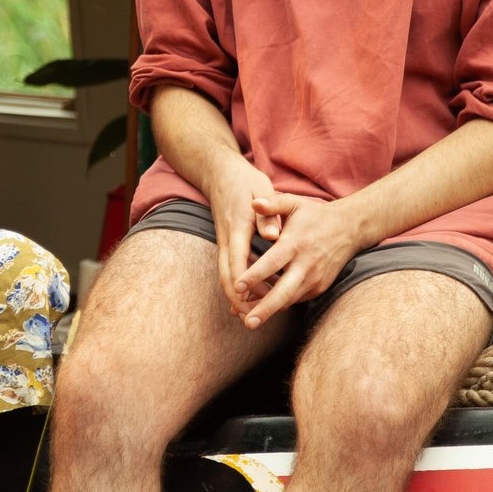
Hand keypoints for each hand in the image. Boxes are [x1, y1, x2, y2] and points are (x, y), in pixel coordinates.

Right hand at [206, 160, 280, 313]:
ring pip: (226, 273)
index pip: (237, 261)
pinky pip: (230, 267)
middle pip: (227, 274)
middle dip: (236, 298)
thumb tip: (272, 237)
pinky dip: (238, 283)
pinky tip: (250, 296)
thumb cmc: (245, 181)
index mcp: (237, 228)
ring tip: (249, 314)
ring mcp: (225, 241)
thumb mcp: (260, 190)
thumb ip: (267, 214)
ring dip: (236, 295)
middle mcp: (227, 238)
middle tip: (249, 319)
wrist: (220, 172)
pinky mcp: (227, 242)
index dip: (244, 284)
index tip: (251, 302)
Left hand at [232, 193, 360, 329]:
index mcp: (296, 244)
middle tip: (247, 323)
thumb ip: (273, 203)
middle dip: (265, 309)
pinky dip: (280, 304)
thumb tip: (254, 203)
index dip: (254, 276)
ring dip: (269, 311)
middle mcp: (306, 265)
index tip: (237, 287)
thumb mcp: (294, 203)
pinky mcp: (319, 287)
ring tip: (248, 320)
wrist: (349, 229)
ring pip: (289, 300)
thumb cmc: (315, 215)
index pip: (272, 263)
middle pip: (284, 292)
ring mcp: (314, 279)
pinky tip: (262, 307)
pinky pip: (296, 299)